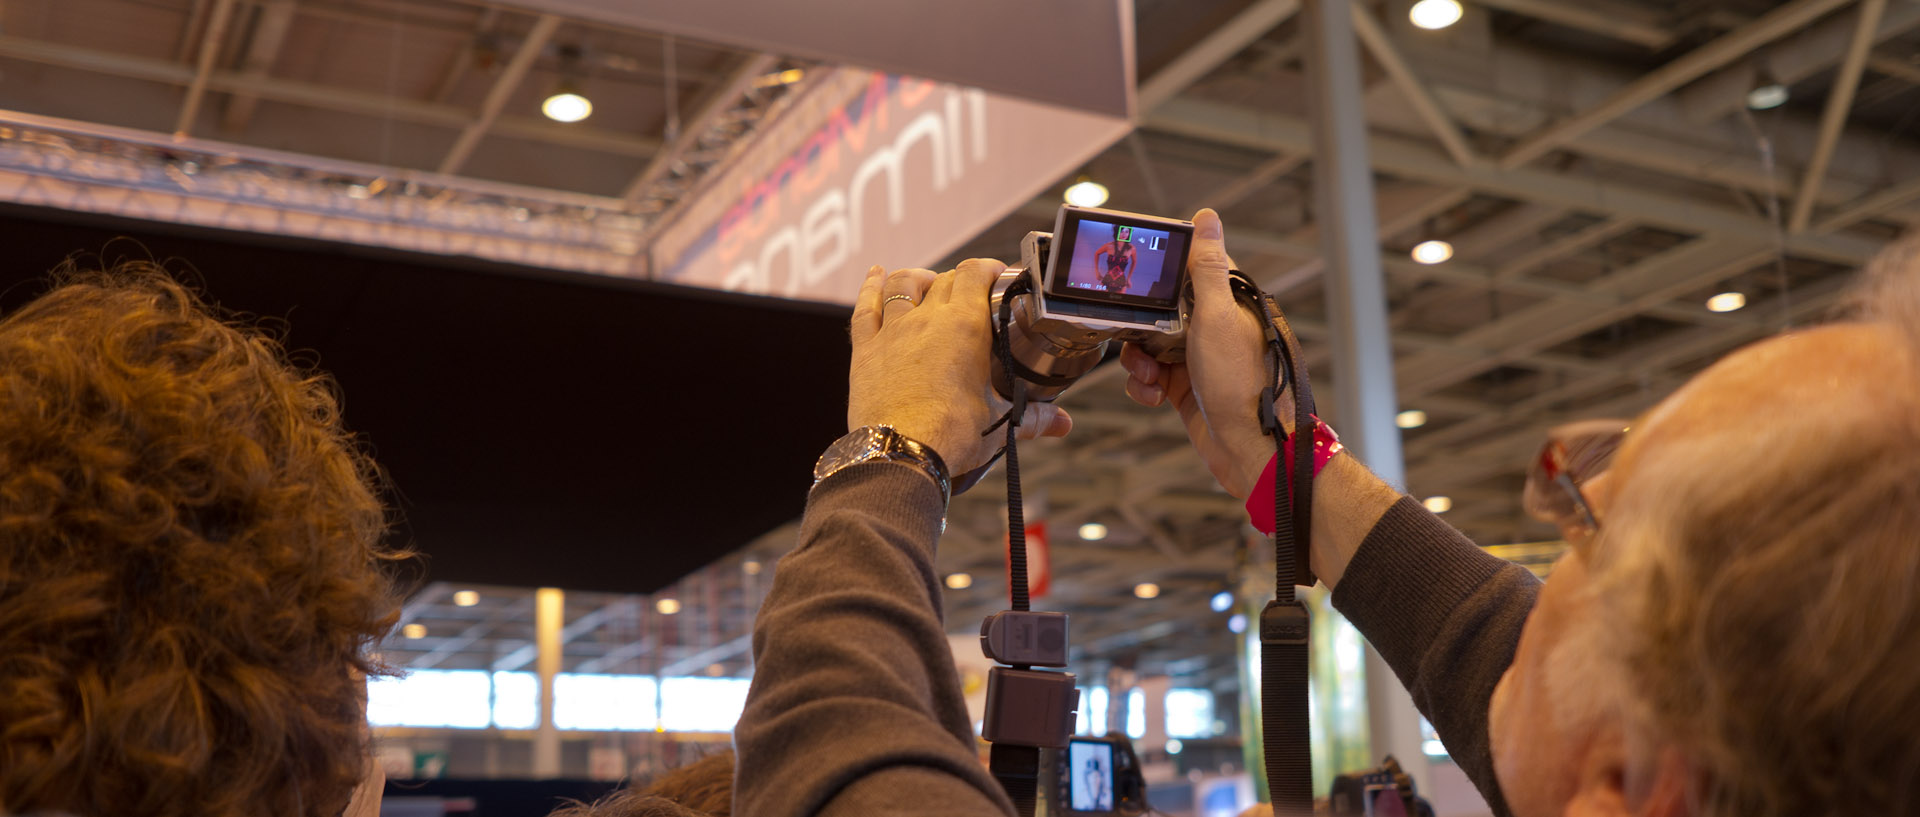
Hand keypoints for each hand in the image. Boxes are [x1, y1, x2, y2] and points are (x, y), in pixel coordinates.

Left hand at [848, 261, 1072, 476]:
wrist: (901, 452)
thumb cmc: (952, 436)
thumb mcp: (1000, 422)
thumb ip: (1035, 418)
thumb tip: (1061, 424)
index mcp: (965, 327)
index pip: (975, 274)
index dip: (988, 267)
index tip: (997, 273)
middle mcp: (927, 319)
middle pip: (944, 279)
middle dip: (960, 279)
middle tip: (970, 293)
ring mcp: (893, 331)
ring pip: (903, 284)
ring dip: (918, 277)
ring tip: (927, 281)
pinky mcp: (866, 349)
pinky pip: (866, 307)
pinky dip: (871, 286)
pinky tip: (876, 274)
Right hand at [1121, 209, 1279, 497]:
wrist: (1251, 451)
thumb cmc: (1241, 386)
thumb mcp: (1216, 318)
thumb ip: (1207, 269)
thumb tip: (1207, 218)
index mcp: (1229, 306)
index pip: (1191, 273)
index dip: (1162, 275)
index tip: (1137, 280)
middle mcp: (1216, 330)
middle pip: (1162, 311)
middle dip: (1141, 327)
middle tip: (1136, 340)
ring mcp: (1200, 361)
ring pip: (1151, 346)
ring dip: (1140, 361)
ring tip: (1150, 378)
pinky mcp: (1188, 389)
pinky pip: (1153, 378)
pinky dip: (1145, 387)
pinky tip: (1153, 396)